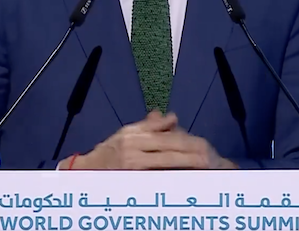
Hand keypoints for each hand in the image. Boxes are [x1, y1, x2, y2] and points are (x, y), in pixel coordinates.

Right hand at [61, 111, 236, 169]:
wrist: (84, 172)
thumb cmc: (108, 153)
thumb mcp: (126, 134)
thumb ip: (150, 126)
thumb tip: (172, 117)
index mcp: (135, 135)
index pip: (168, 138)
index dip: (189, 142)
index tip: (206, 147)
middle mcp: (133, 148)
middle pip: (171, 151)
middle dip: (194, 156)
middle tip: (213, 160)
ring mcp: (132, 166)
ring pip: (167, 166)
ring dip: (187, 167)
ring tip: (206, 170)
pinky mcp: (131, 180)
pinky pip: (157, 179)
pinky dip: (172, 179)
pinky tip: (186, 181)